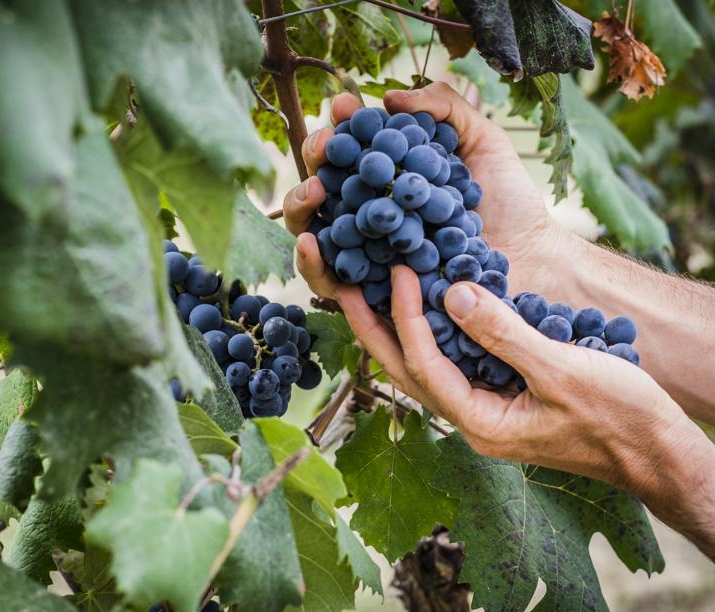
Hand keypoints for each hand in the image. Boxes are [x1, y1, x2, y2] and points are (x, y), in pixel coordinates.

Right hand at [283, 82, 566, 296]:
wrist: (532, 258)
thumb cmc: (508, 202)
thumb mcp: (482, 140)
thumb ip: (443, 109)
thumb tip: (389, 97)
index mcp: (389, 176)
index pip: (351, 146)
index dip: (341, 124)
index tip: (343, 106)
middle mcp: (368, 211)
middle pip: (321, 182)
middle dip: (316, 158)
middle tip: (325, 146)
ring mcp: (363, 251)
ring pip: (309, 228)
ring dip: (300, 205)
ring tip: (314, 190)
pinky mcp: (365, 293)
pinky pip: (325, 280)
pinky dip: (309, 261)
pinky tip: (312, 243)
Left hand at [376, 267, 714, 559]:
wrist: (656, 452)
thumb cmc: (619, 417)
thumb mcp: (562, 371)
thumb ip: (503, 335)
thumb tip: (451, 294)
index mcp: (479, 422)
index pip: (424, 364)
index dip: (405, 316)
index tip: (397, 271)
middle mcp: (471, 419)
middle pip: (406, 369)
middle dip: (374, 327)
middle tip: (344, 283)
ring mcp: (483, 408)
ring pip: (425, 365)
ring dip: (397, 327)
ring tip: (370, 289)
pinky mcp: (499, 395)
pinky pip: (453, 361)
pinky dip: (435, 331)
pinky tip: (426, 303)